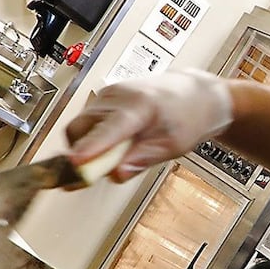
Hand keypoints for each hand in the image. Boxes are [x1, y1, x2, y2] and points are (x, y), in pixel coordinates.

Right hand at [64, 68, 232, 181]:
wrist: (193, 95)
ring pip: (79, 127)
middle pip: (81, 128)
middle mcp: (118, 96)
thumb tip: (115, 174)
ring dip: (88, 147)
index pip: (109, 128)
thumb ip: (141, 160)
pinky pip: (85, 123)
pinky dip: (93, 139)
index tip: (76, 163)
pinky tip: (115, 144)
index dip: (91, 147)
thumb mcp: (172, 146)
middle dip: (83, 154)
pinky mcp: (103, 99)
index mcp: (140, 105)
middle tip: (98, 171)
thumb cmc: (187, 116)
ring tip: (119, 153)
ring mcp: (107, 95)